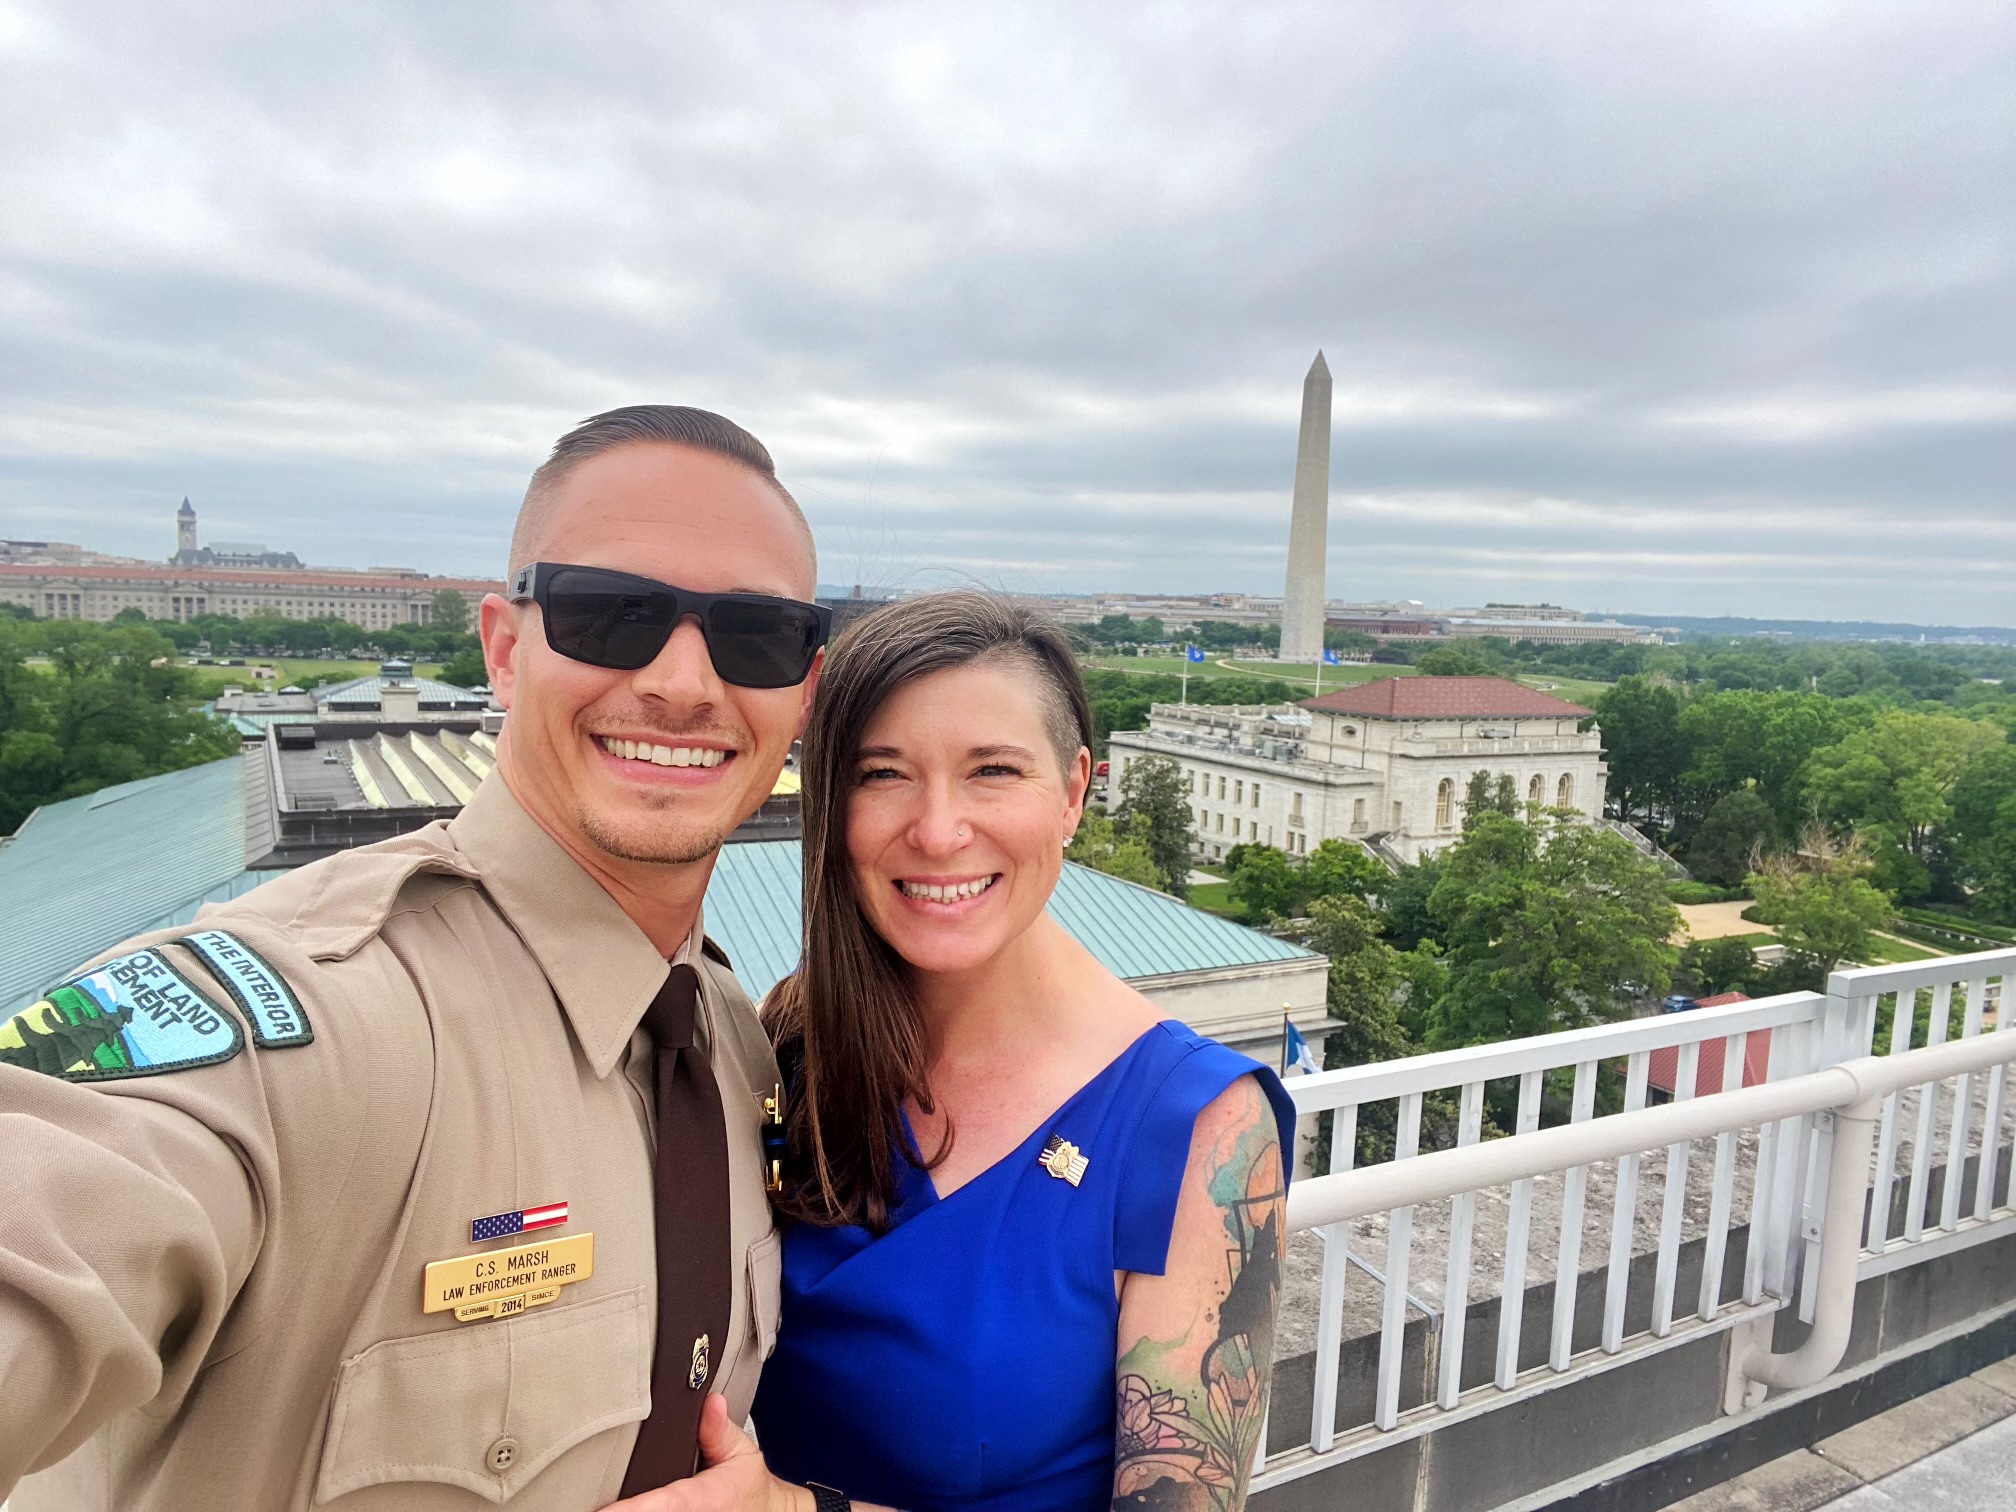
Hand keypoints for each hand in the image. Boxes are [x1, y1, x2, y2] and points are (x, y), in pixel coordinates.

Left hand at [600, 1396, 811, 1511]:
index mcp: (708, 1498)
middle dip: (622, 1511)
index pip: (669, 1503)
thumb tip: (709, 1402)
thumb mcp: (741, 1454)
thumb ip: (720, 1431)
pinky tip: (610, 1510)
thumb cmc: (746, 1488)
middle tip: (578, 1504)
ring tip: (584, 1506)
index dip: (635, 1509)